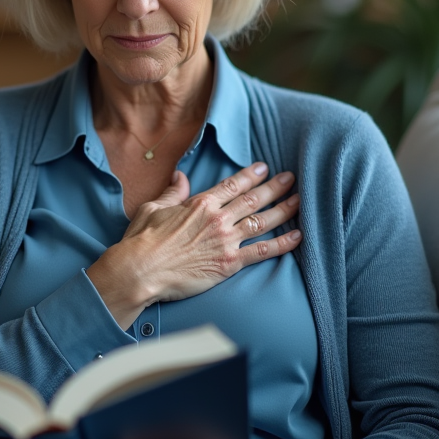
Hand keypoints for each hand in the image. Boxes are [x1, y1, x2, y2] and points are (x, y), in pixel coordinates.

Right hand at [87, 162, 301, 327]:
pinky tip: (298, 237)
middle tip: (290, 179)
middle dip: (274, 188)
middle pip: (253, 199)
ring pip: (262, 221)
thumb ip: (172, 192)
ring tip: (299, 201)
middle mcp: (217, 218)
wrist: (140, 271)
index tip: (265, 168)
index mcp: (200, 203)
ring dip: (284, 210)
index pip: (232, 185)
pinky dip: (283, 244)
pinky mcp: (229, 264)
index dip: (251, 175)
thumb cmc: (142, 240)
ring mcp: (225, 241)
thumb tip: (180, 176)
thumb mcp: (153, 208)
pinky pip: (262, 251)